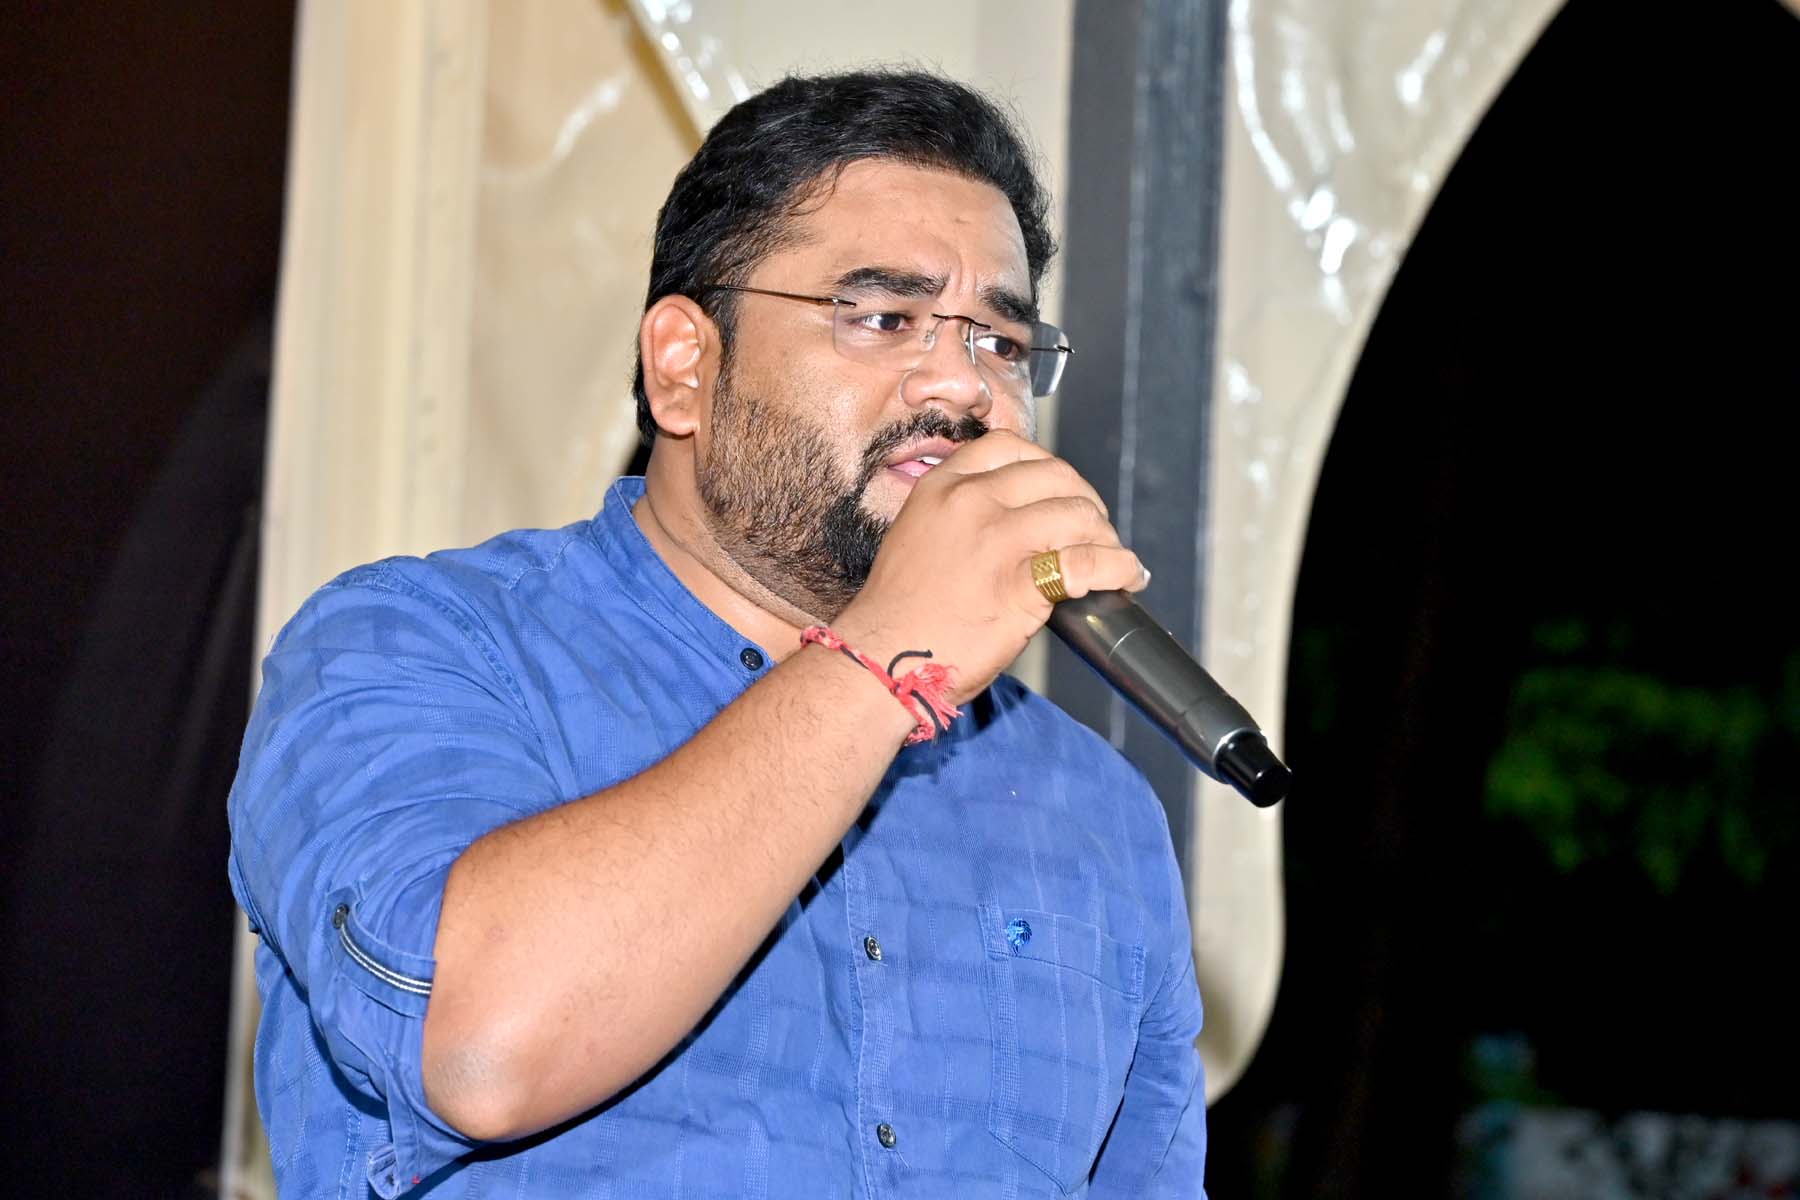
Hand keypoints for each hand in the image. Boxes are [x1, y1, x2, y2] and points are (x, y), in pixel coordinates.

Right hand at [832, 430, 1148, 705]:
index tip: (1060, 489)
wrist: (882, 661)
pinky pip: (1088, 562)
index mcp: (942, 487)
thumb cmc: (899, 613)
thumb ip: (960, 516)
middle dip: (1085, 501)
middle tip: (1095, 530)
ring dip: (1106, 536)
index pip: (1008, 445)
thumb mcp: (918, 537)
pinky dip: (1118, 567)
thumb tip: (1016, 518)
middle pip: (1055, 475)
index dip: (1046, 464)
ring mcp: (997, 540)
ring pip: (1078, 513)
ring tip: (1113, 558)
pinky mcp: (1021, 585)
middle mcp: (971, 502)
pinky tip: (1126, 577)